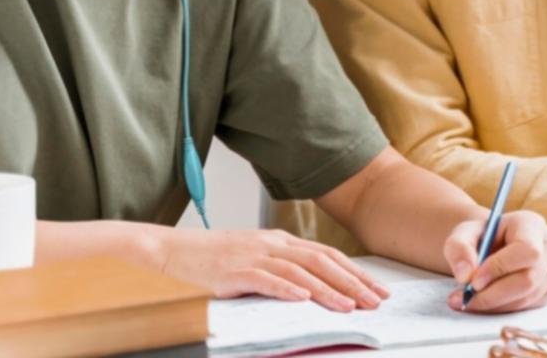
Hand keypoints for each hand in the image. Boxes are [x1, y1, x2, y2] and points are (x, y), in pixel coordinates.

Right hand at [160, 228, 390, 308]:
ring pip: (300, 270)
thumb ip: (282, 269)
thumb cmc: (212, 260)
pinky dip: (287, 288)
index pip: (327, 255)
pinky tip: (304, 298)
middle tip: (375, 301)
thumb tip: (314, 289)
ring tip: (350, 306)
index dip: (355, 271)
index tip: (376, 289)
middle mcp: (272, 244)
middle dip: (352, 282)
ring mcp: (253, 256)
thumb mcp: (254, 259)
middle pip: (321, 261)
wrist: (170, 252)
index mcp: (280, 241)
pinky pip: (265, 279)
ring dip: (328, 289)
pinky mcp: (233, 271)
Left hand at [441, 210, 546, 312]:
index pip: (526, 250)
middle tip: (464, 298)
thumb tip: (465, 275)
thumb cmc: (483, 236)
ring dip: (494, 305)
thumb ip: (459, 247)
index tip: (473, 281)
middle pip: (528, 279)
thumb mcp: (464, 232)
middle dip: (493, 294)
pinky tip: (485, 301)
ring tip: (468, 300)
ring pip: (527, 298)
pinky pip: (527, 307)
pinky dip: (502, 309)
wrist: (495, 244)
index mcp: (532, 224)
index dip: (501, 268)